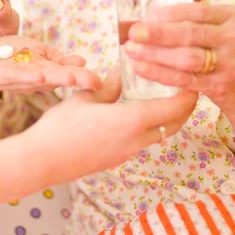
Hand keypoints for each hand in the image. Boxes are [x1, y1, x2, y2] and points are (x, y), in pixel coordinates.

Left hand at [0, 36, 100, 93]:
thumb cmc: (4, 58)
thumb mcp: (35, 53)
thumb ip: (56, 60)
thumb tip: (82, 62)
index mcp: (42, 71)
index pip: (65, 73)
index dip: (82, 78)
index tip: (101, 81)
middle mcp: (31, 78)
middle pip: (55, 78)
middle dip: (74, 80)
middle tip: (94, 83)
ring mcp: (13, 78)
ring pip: (37, 78)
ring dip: (54, 78)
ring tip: (72, 78)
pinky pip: (12, 75)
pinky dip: (25, 75)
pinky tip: (39, 74)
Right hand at [26, 67, 197, 182]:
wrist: (41, 161)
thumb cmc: (60, 127)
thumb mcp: (85, 97)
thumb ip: (108, 85)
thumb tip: (121, 72)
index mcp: (132, 121)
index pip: (174, 108)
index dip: (188, 94)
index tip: (193, 79)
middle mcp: (136, 140)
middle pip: (173, 125)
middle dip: (184, 108)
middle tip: (185, 88)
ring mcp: (126, 153)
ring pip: (159, 135)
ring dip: (167, 118)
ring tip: (163, 98)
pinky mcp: (115, 160)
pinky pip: (143, 141)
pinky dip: (150, 127)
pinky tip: (137, 114)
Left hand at [125, 3, 234, 134]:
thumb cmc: (232, 57)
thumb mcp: (224, 32)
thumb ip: (196, 24)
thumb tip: (148, 19)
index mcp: (233, 17)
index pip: (197, 10)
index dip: (167, 14)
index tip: (144, 16)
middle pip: (190, 32)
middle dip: (157, 32)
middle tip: (132, 32)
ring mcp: (230, 64)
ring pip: (186, 57)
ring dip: (155, 54)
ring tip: (131, 50)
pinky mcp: (221, 87)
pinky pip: (185, 79)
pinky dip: (160, 73)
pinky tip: (141, 68)